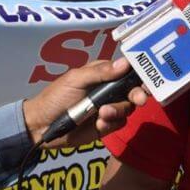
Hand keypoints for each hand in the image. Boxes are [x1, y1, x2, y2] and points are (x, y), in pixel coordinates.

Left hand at [22, 58, 147, 148]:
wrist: (41, 127)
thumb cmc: (56, 97)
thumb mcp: (76, 80)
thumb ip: (100, 72)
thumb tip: (125, 63)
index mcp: (104, 74)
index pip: (127, 71)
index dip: (139, 74)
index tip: (147, 79)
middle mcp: (110, 90)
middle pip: (133, 90)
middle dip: (138, 94)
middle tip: (139, 99)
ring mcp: (109, 108)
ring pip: (128, 108)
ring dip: (118, 111)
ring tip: (102, 114)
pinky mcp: (106, 125)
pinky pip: (119, 123)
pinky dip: (110, 124)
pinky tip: (98, 124)